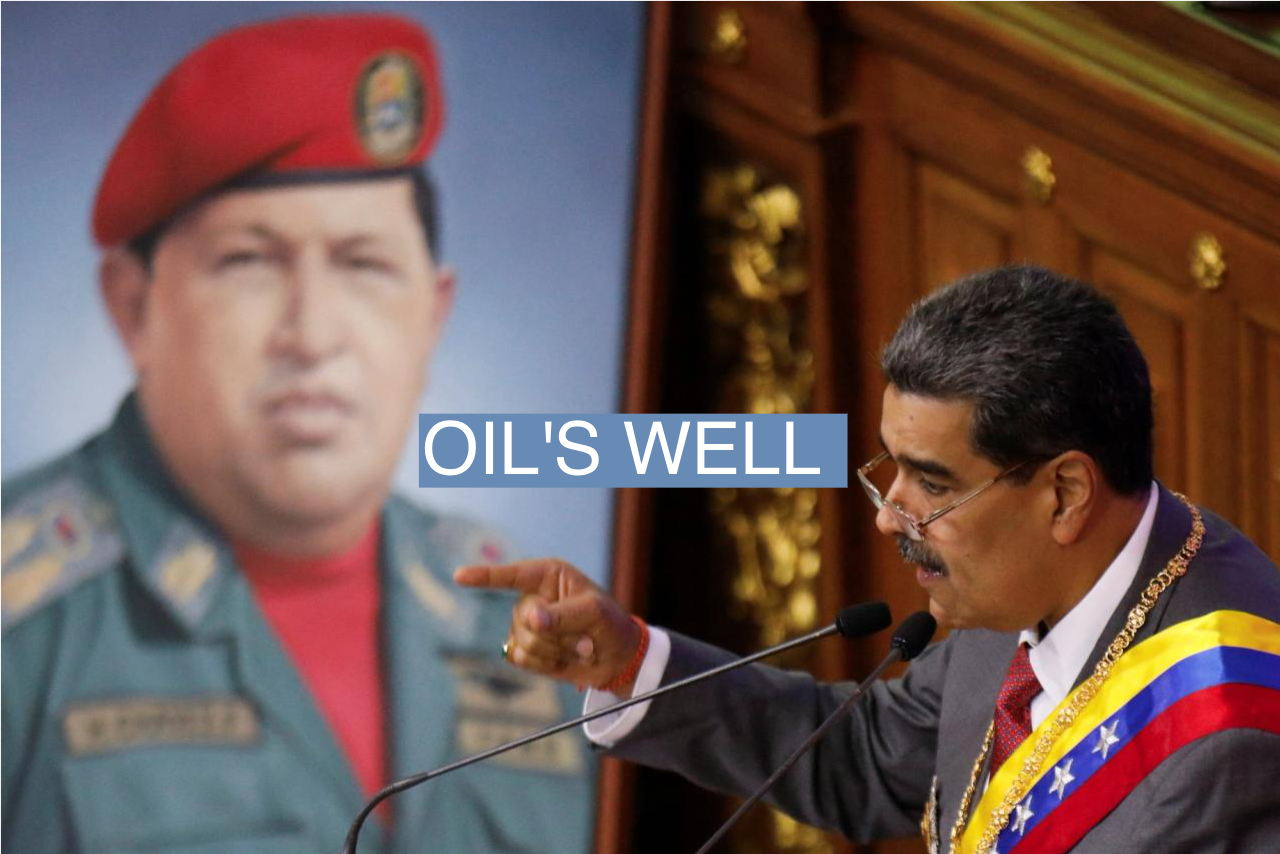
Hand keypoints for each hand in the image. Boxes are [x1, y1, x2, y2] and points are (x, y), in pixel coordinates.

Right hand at [453, 558, 643, 693]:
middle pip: (524, 619)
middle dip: (558, 633)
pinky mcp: (527, 650)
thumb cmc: (609, 623)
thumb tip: (532, 620)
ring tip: (579, 647)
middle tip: (585, 635)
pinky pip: (522, 659)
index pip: (512, 575)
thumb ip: (563, 615)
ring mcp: (527, 626)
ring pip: (524, 642)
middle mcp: (532, 598)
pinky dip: (547, 663)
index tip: (459, 576)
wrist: (618, 658)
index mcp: (548, 576)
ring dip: (557, 650)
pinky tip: (564, 658)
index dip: (485, 576)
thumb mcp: (594, 612)